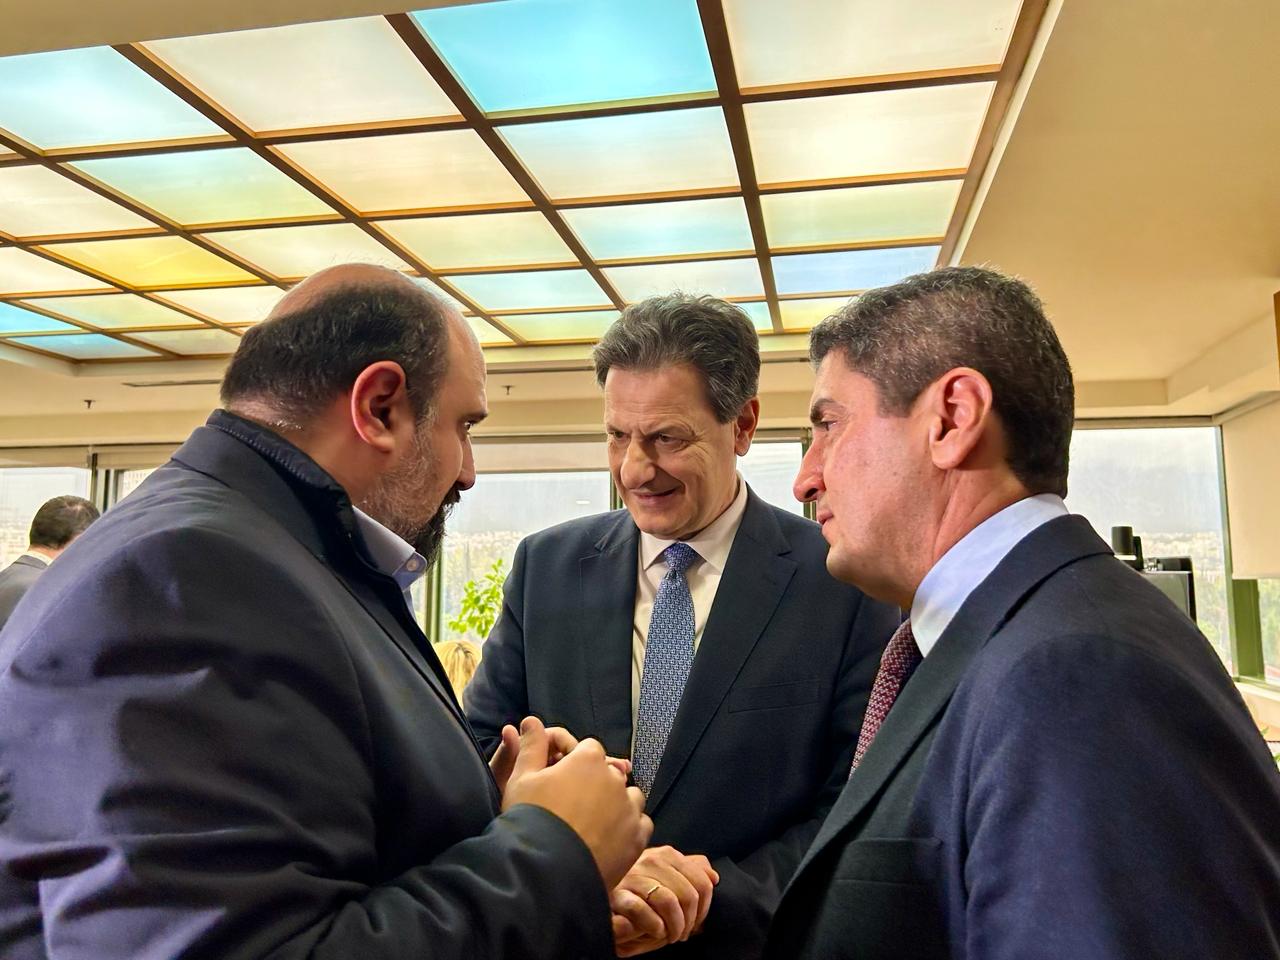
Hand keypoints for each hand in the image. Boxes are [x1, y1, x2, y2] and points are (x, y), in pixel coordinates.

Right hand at [502, 717, 651, 887]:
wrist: (545, 871)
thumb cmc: (530, 820)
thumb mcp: (522, 779)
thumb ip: (531, 746)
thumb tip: (531, 720)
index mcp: (588, 759)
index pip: (588, 750)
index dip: (575, 763)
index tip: (562, 781)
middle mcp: (614, 779)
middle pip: (609, 773)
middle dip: (595, 784)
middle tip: (572, 807)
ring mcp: (629, 808)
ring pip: (629, 797)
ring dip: (616, 804)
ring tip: (593, 822)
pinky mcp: (637, 837)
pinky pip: (641, 824)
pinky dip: (629, 828)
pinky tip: (610, 838)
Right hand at [609, 846, 718, 952]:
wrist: (604, 902)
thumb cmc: (640, 894)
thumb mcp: (668, 880)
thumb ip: (690, 873)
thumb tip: (714, 876)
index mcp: (666, 855)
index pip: (702, 879)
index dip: (704, 908)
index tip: (697, 923)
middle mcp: (651, 860)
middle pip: (688, 893)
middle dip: (690, 922)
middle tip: (682, 934)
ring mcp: (632, 876)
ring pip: (668, 901)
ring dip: (674, 927)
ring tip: (671, 936)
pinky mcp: (616, 894)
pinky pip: (643, 910)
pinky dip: (654, 926)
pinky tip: (655, 931)